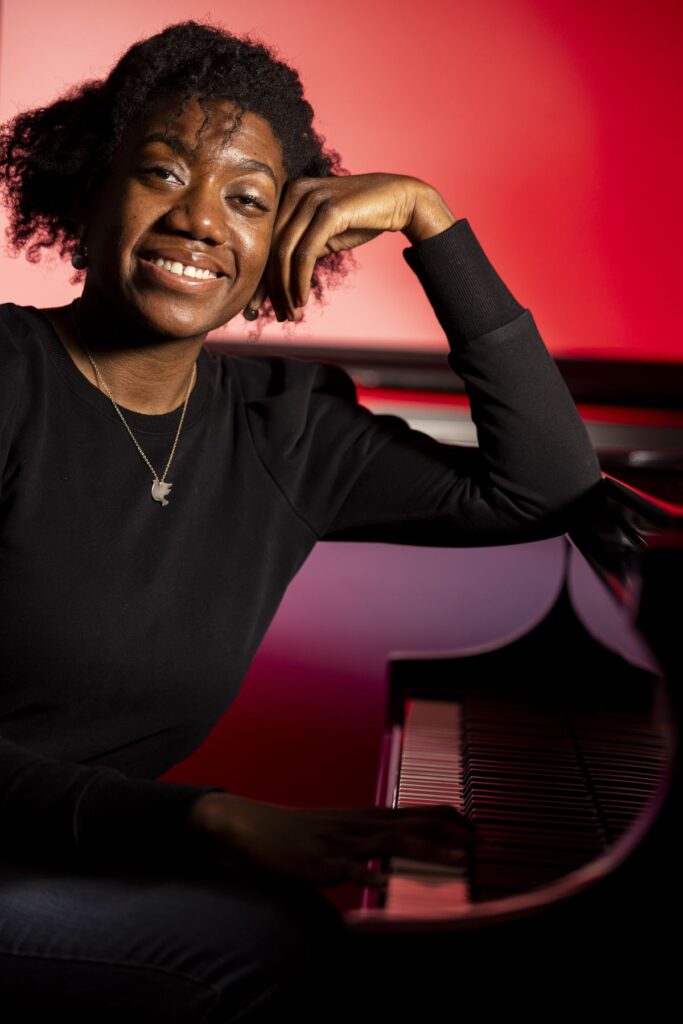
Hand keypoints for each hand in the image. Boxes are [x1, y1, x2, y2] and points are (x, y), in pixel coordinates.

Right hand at [189, 791, 473, 888]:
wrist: (248, 826)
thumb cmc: (293, 834)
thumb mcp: (335, 833)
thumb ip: (364, 843)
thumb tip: (390, 861)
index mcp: (363, 818)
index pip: (415, 813)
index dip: (448, 820)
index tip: (478, 829)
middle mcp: (358, 825)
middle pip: (413, 824)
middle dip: (451, 833)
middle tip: (483, 842)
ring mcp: (339, 843)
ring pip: (390, 842)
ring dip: (427, 850)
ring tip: (457, 858)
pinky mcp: (317, 862)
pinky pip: (347, 869)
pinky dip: (368, 875)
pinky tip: (385, 883)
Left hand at [245, 173, 455, 322]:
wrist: (399, 200)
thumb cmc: (361, 218)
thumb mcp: (324, 234)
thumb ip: (300, 248)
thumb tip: (275, 282)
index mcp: (290, 194)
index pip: (268, 241)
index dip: (261, 276)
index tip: (258, 305)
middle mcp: (296, 192)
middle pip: (272, 249)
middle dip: (272, 289)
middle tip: (278, 316)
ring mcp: (311, 198)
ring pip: (285, 254)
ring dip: (286, 291)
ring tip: (292, 314)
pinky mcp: (328, 211)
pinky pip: (305, 254)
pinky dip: (300, 282)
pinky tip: (302, 300)